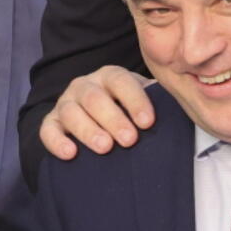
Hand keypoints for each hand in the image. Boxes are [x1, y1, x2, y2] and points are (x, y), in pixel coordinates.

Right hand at [39, 65, 155, 159]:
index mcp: (110, 76)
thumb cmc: (128, 114)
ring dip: (88, 129)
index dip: (134, 100)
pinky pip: (47, 130)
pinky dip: (56, 141)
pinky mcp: (51, 122)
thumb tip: (183, 114)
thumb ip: (158, 104)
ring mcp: (66, 103)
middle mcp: (85, 85)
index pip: (121, 81)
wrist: (99, 120)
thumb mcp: (142, 104)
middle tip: (130, 139)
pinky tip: (70, 154)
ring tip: (105, 147)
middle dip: (113, 118)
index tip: (148, 122)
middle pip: (95, 98)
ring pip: (71, 112)